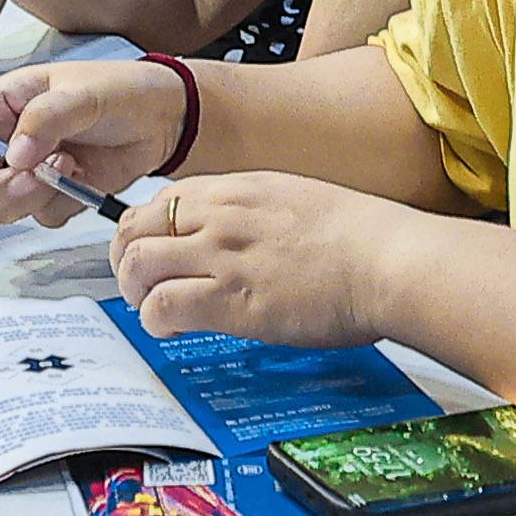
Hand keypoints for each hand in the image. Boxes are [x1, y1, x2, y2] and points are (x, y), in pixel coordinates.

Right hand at [0, 53, 180, 218]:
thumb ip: (44, 119)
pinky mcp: (53, 194)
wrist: (164, 120)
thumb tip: (15, 154)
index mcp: (2, 104)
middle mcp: (8, 140)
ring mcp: (29, 171)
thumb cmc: (122, 91)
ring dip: (34, 195)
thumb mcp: (81, 93)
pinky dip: (62, 203)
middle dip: (2, 187)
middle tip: (36, 173)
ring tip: (68, 164)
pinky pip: (40, 216)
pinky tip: (82, 175)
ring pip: (2, 207)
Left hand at [116, 173, 425, 351]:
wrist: (389, 260)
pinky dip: (155, 319)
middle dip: (126, 258)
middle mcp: (222, 214)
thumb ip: (258, 216)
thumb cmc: (362, 239)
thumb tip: (240, 241)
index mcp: (240, 188)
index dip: (147, 230)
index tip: (153, 251)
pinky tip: (171, 327)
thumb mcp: (299, 202)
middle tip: (138, 284)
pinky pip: (163, 305)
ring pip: (138, 264)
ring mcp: (222, 254)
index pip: (164, 200)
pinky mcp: (230, 299)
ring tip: (152, 310)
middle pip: (136, 226)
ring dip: (135, 292)